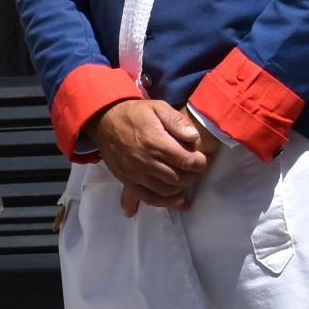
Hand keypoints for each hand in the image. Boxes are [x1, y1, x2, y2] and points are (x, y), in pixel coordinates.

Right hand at [87, 99, 213, 206]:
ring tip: (186, 178)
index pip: (186, 160)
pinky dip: (165, 202)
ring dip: (181, 187)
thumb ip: (176, 121)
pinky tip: (177, 200)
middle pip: (179, 178)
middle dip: (193, 175)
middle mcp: (145, 161)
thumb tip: (194, 137)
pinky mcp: (127, 181)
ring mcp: (135, 174)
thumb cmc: (134, 114)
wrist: (104, 121)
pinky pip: (148, 198)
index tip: (204, 159)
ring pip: (166, 190)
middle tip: (197, 169)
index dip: (200, 163)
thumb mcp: (157, 107)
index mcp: (155, 142)